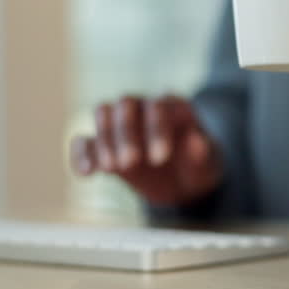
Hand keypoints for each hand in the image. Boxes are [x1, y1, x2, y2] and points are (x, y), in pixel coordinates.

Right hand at [70, 95, 223, 207]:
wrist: (184, 184)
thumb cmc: (198, 168)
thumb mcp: (208, 165)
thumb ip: (202, 152)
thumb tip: (196, 138)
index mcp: (173, 107)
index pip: (159, 105)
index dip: (157, 129)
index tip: (161, 158)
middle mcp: (144, 108)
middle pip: (125, 103)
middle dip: (125, 132)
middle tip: (130, 162)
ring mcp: (122, 124)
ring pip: (102, 114)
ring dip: (103, 140)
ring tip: (110, 169)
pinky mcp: (103, 145)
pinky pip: (84, 141)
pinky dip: (81, 155)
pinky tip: (87, 174)